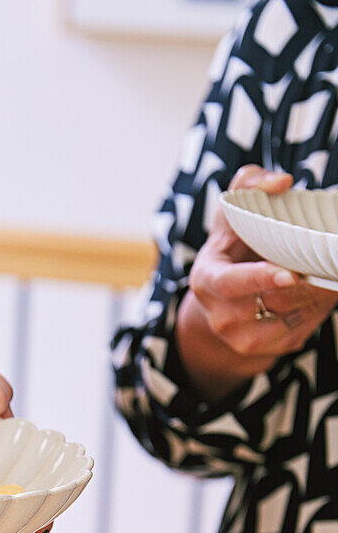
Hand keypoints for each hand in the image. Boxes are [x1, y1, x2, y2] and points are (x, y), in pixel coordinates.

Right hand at [176, 165, 337, 400]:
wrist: (221, 303)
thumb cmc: (230, 250)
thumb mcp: (229, 214)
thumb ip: (250, 184)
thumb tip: (282, 183)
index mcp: (207, 281)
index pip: (232, 283)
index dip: (261, 278)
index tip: (290, 274)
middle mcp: (222, 316)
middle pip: (274, 301)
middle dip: (308, 282)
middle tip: (330, 261)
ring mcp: (244, 338)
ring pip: (294, 316)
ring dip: (319, 294)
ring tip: (331, 272)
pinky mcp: (269, 350)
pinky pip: (304, 329)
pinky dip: (321, 308)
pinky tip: (324, 289)